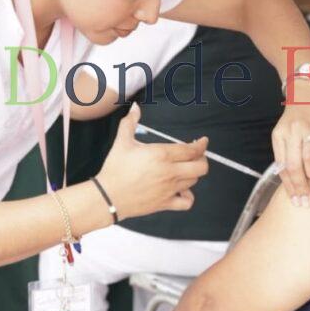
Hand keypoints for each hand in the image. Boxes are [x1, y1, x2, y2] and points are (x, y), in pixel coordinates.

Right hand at [96, 103, 207, 219]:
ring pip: (194, 181)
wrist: (107, 196)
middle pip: (200, 166)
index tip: (202, 141)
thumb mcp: (122, 142)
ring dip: (193, 173)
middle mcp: (169, 172)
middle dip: (202, 159)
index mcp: (161, 155)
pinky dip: (188, 196)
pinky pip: (187, 202)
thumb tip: (135, 107)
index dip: (201, 145)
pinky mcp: (166, 203)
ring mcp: (169, 189)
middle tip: (196, 155)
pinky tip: (181, 190)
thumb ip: (131, 122)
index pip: (192, 150)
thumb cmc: (115, 169)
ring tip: (184, 169)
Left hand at [273, 74, 309, 206]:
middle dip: (301, 186)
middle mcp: (293, 132)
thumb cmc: (295, 119)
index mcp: (279, 135)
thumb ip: (285, 155)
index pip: (282, 166)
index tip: (295, 200)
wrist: (308, 92)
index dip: (289, 186)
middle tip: (306, 200)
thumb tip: (291, 182)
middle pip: (295, 165)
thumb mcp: (283, 134)